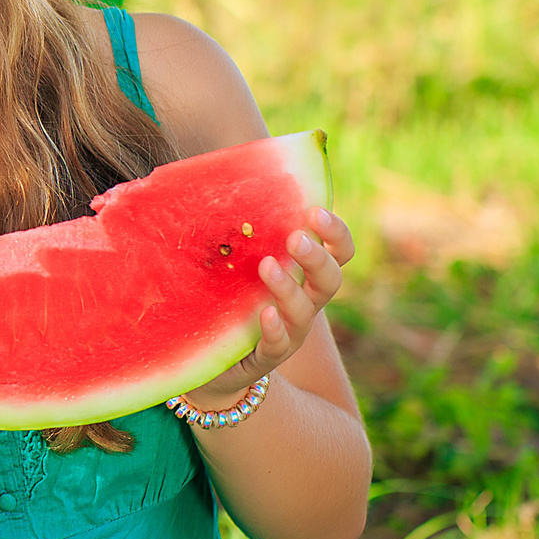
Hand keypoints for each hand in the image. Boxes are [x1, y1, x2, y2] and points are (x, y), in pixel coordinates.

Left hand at [185, 208, 355, 404]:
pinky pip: (279, 344)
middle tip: (294, 238)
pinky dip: (274, 328)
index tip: (315, 211)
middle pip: (332, 279)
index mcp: (303, 274)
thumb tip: (199, 177)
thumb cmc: (226, 298)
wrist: (212, 360)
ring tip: (267, 266)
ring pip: (305, 311)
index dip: (335, 232)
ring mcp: (290, 331)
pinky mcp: (267, 356)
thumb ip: (234, 230)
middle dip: (316, 257)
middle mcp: (305, 302)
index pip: (338, 251)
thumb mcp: (233, 262)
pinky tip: (263, 313)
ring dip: (289, 287)